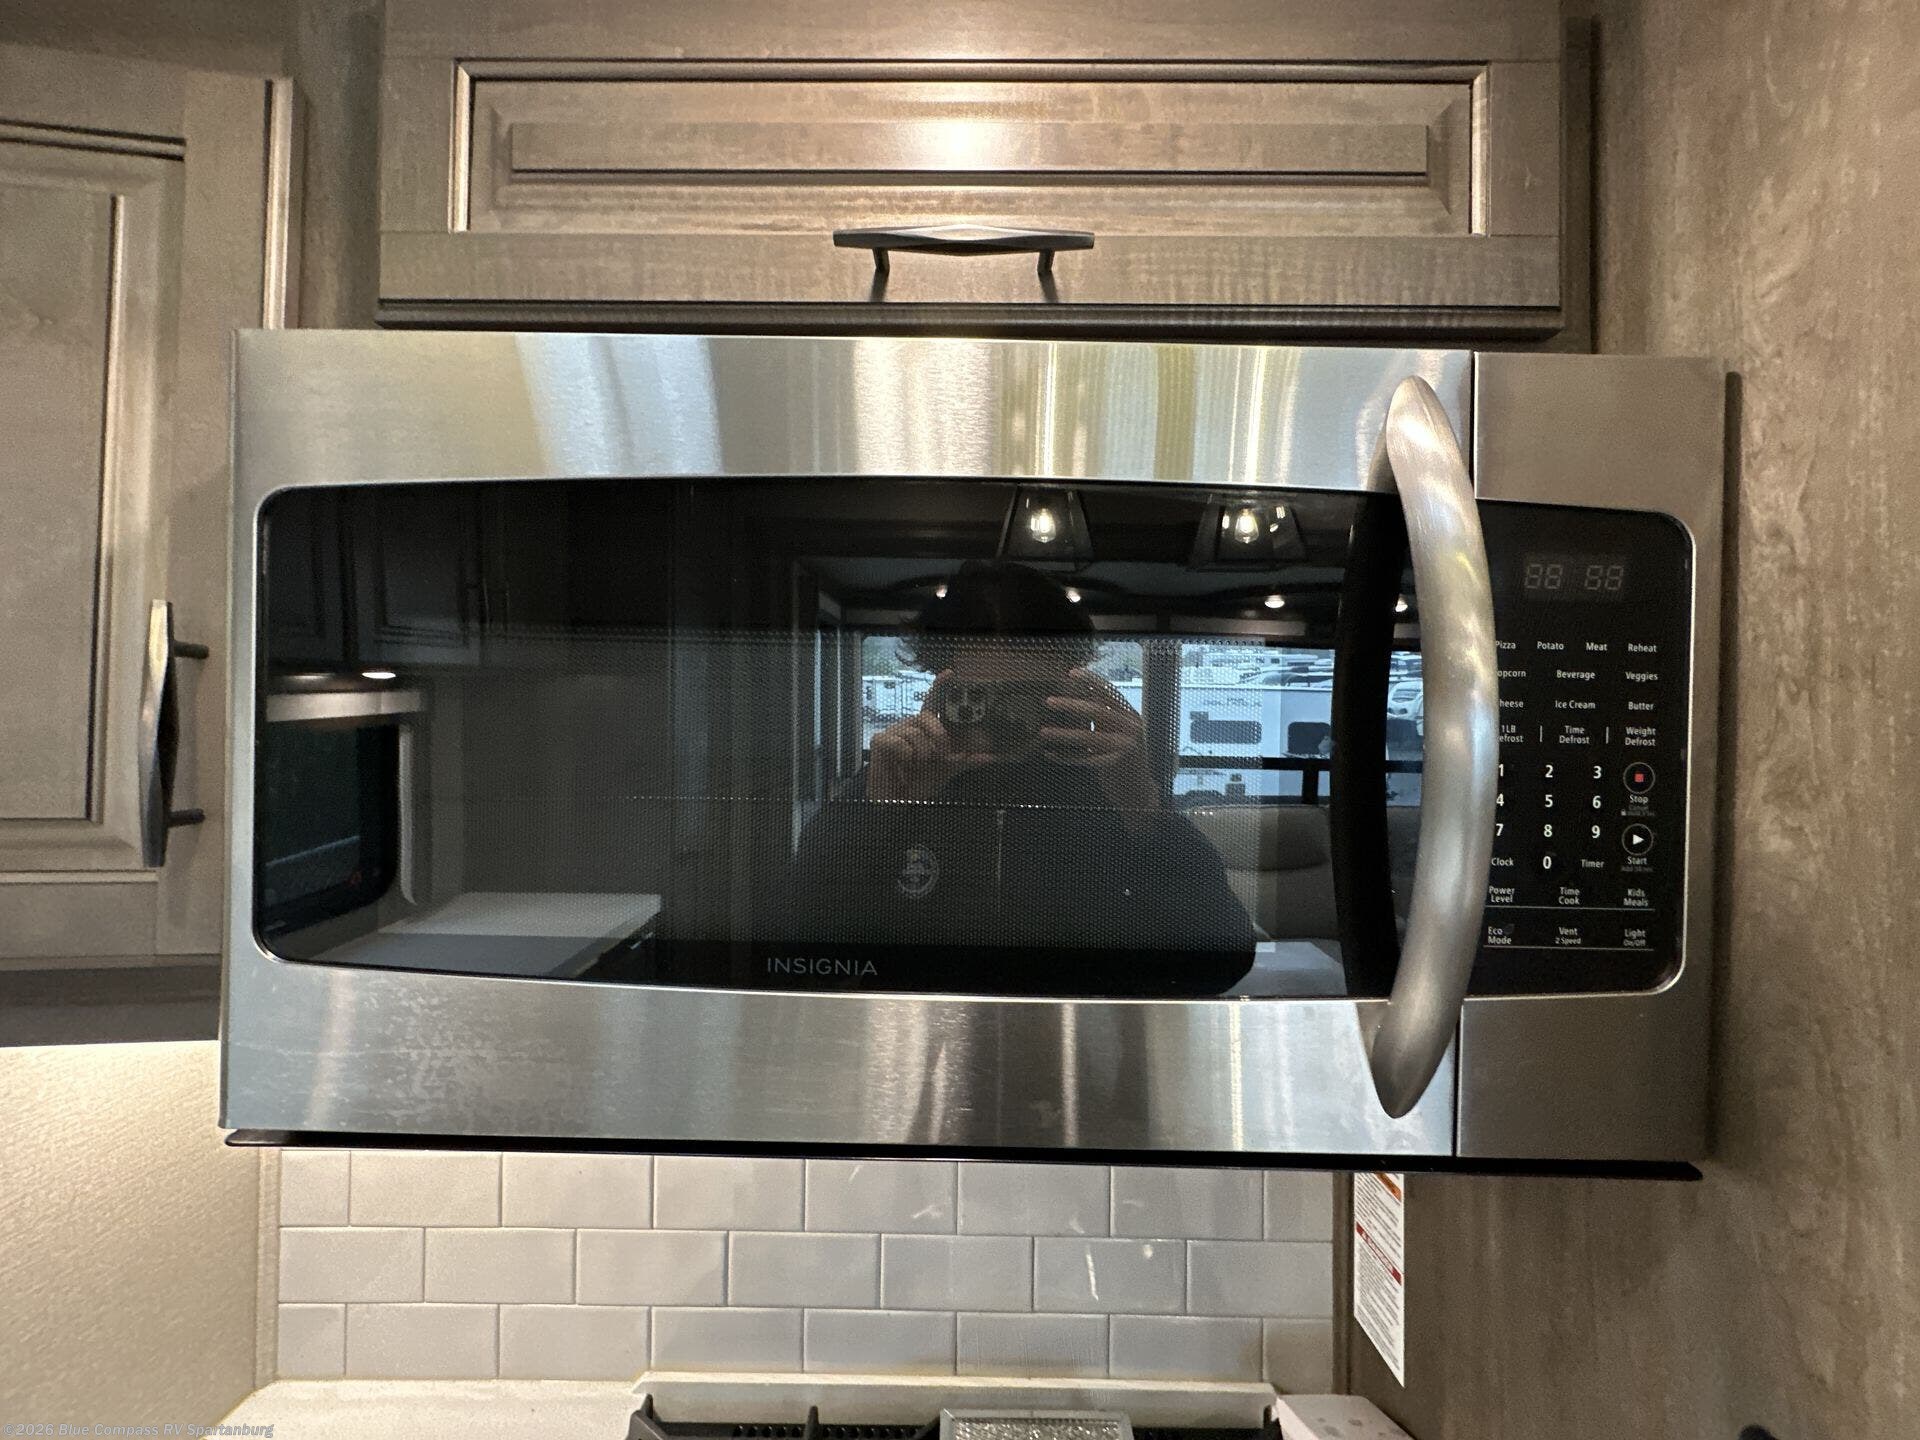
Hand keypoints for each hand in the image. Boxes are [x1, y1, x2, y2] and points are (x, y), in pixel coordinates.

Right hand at [867, 672, 994, 801]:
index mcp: (925, 728)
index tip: (949, 674)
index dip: (939, 686)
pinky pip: (900, 743)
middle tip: (942, 755)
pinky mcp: (880, 741)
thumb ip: (966, 761)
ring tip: (917, 766)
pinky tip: (902, 767)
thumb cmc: (919, 782)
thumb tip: (991, 757)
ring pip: (916, 733)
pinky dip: (906, 758)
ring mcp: (894, 731)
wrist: (896, 802)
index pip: (933, 702)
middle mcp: (910, 726)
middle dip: (939, 737)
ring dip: (922, 754)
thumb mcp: (947, 770)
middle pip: (927, 717)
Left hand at [1040, 668, 1157, 815]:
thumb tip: (1077, 698)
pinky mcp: (1114, 766)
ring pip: (1088, 737)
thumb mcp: (1118, 734)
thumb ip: (1103, 718)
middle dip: (1071, 704)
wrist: (1139, 793)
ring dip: (1063, 734)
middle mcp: (1131, 729)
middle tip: (1048, 701)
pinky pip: (1083, 759)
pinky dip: (1065, 757)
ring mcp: (1124, 747)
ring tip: (1043, 732)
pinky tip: (1049, 754)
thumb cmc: (1125, 761)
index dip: (1091, 681)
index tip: (1071, 673)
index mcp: (1131, 717)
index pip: (1110, 693)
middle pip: (1098, 711)